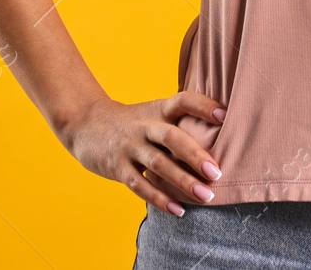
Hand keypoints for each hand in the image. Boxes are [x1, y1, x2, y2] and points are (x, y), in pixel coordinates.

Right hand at [62, 92, 225, 216]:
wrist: (85, 123)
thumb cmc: (133, 122)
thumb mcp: (154, 113)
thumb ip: (180, 124)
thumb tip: (222, 140)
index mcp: (158, 109)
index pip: (183, 100)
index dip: (203, 105)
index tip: (225, 114)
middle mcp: (145, 126)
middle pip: (171, 137)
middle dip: (195, 155)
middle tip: (217, 172)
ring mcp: (130, 146)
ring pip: (158, 164)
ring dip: (182, 181)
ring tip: (206, 196)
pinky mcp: (117, 166)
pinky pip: (139, 185)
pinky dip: (159, 199)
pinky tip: (178, 210)